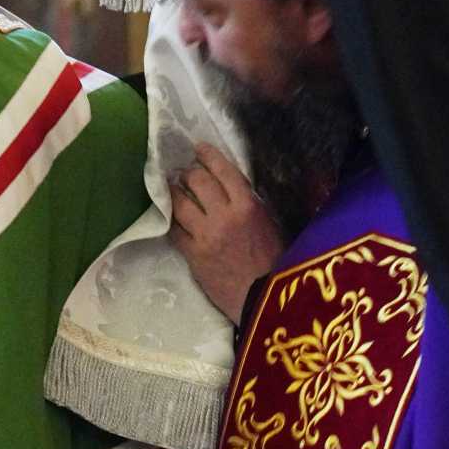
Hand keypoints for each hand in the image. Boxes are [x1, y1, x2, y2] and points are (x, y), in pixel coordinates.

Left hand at [169, 144, 283, 318]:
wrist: (264, 300)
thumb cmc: (276, 262)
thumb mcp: (271, 224)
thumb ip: (251, 204)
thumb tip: (231, 186)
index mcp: (249, 206)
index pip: (223, 170)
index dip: (208, 155)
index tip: (199, 148)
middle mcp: (224, 216)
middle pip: (197, 181)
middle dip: (189, 172)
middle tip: (186, 172)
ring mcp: (205, 236)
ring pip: (180, 203)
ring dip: (174, 192)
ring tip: (173, 188)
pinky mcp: (192, 255)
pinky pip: (174, 230)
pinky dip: (172, 220)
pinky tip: (173, 217)